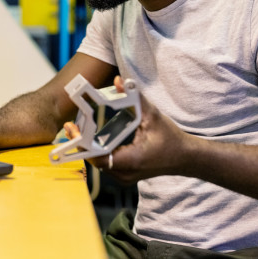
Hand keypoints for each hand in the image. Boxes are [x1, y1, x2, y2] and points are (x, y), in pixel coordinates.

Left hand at [64, 76, 189, 184]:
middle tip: (72, 126)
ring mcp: (124, 177)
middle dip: (82, 143)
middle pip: (94, 160)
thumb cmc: (171, 138)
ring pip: (99, 164)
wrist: (185, 158)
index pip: (98, 157)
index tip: (74, 130)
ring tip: (79, 131)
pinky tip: (93, 139)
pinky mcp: (125, 175)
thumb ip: (135, 97)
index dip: (83, 145)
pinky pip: (106, 165)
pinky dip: (98, 152)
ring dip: (89, 148)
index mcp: (131, 161)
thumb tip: (119, 81)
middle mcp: (125, 173)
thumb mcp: (153, 115)